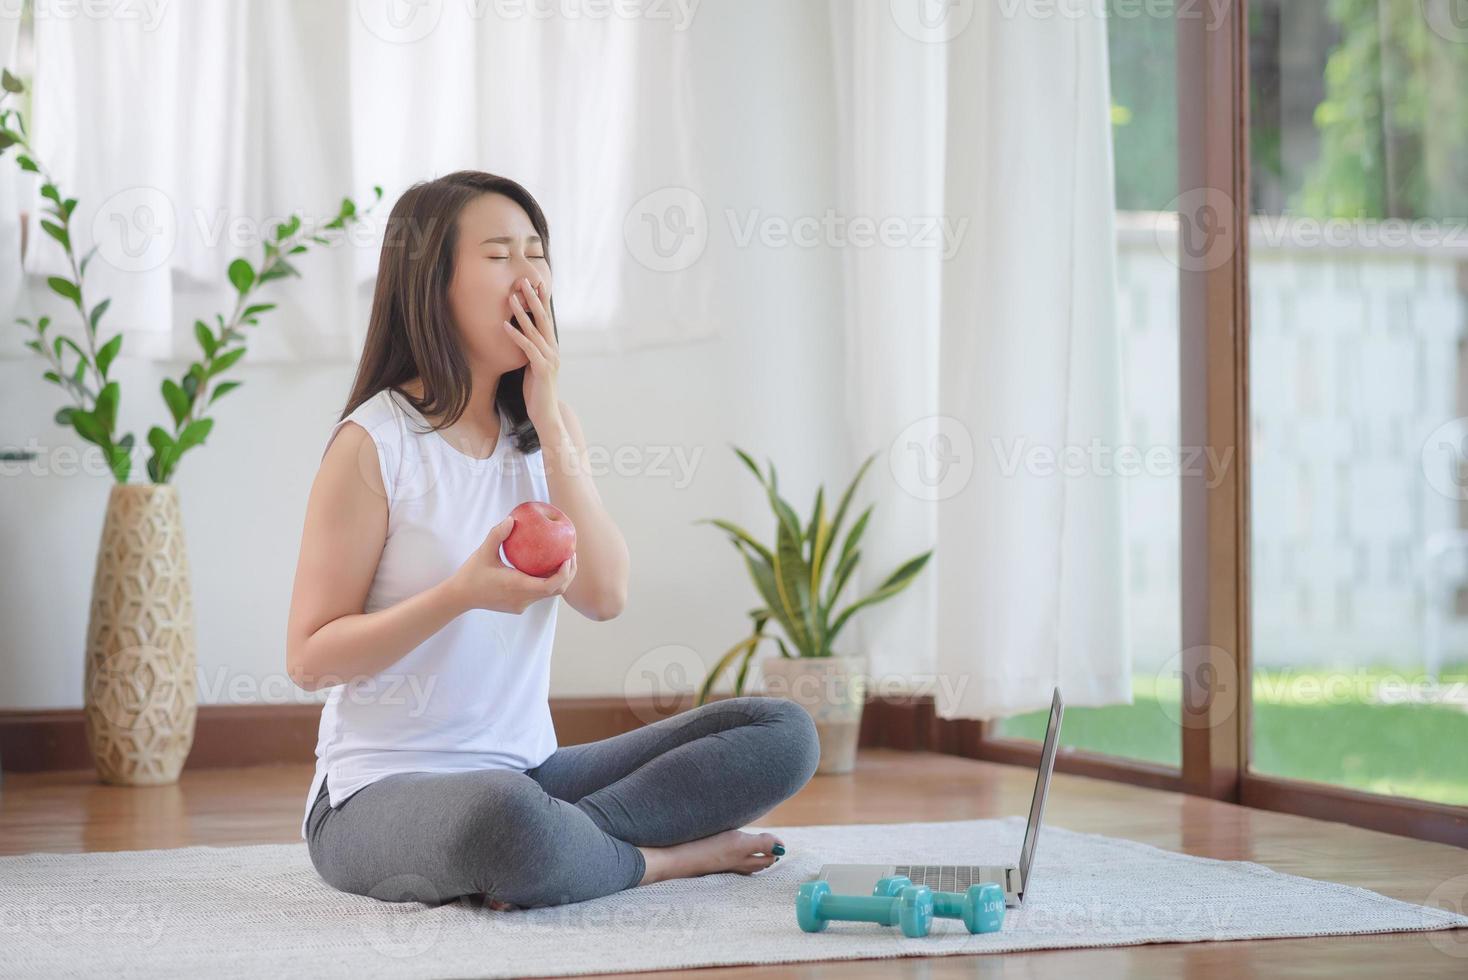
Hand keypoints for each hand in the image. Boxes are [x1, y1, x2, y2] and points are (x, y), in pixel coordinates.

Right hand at [450, 514, 577, 613]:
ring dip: (558, 578)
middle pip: (556, 591)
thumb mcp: (483, 551)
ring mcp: (521, 605)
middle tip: (571, 555)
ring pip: (548, 594)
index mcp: (517, 587)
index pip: (551, 585)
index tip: (569, 556)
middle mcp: (523, 599)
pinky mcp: (518, 606)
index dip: (565, 573)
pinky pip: (538, 595)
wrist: (460, 596)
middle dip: (568, 574)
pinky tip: (545, 566)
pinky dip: (546, 582)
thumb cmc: (471, 573)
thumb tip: (512, 519)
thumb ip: (497, 534)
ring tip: (562, 559)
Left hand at [503, 277, 562, 435]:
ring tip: (511, 297)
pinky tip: (505, 325)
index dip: (541, 300)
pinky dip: (516, 335)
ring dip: (522, 313)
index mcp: (551, 347)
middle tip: (524, 280)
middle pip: (543, 319)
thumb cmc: (537, 391)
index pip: (546, 319)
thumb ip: (530, 350)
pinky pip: (527, 348)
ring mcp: (549, 359)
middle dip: (533, 299)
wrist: (547, 414)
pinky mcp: (542, 369)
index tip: (533, 283)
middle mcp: (553, 349)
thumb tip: (521, 337)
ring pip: (535, 331)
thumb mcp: (533, 366)